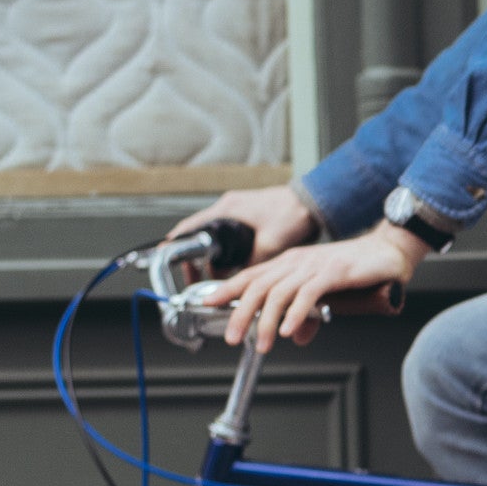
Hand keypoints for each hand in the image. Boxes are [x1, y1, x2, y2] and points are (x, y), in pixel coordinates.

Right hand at [170, 182, 321, 263]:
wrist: (315, 202)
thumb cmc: (295, 215)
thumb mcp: (270, 246)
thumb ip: (250, 265)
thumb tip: (235, 283)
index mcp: (227, 209)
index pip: (189, 228)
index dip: (175, 246)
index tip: (171, 264)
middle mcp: (229, 207)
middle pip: (199, 234)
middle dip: (195, 258)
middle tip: (196, 278)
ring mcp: (239, 209)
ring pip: (215, 236)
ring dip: (212, 255)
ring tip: (214, 276)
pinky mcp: (251, 214)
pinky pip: (230, 234)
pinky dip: (227, 249)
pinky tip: (235, 266)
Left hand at [218, 227, 424, 350]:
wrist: (389, 250)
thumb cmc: (358, 269)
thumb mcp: (327, 294)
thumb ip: (310, 315)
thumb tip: (298, 337)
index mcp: (290, 263)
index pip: (252, 275)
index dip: (228, 288)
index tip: (208, 302)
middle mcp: (296, 262)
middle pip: (258, 287)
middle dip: (241, 313)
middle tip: (232, 337)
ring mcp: (313, 266)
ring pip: (279, 294)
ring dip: (267, 321)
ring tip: (262, 344)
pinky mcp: (334, 272)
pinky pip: (308, 295)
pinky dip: (296, 314)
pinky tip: (290, 331)